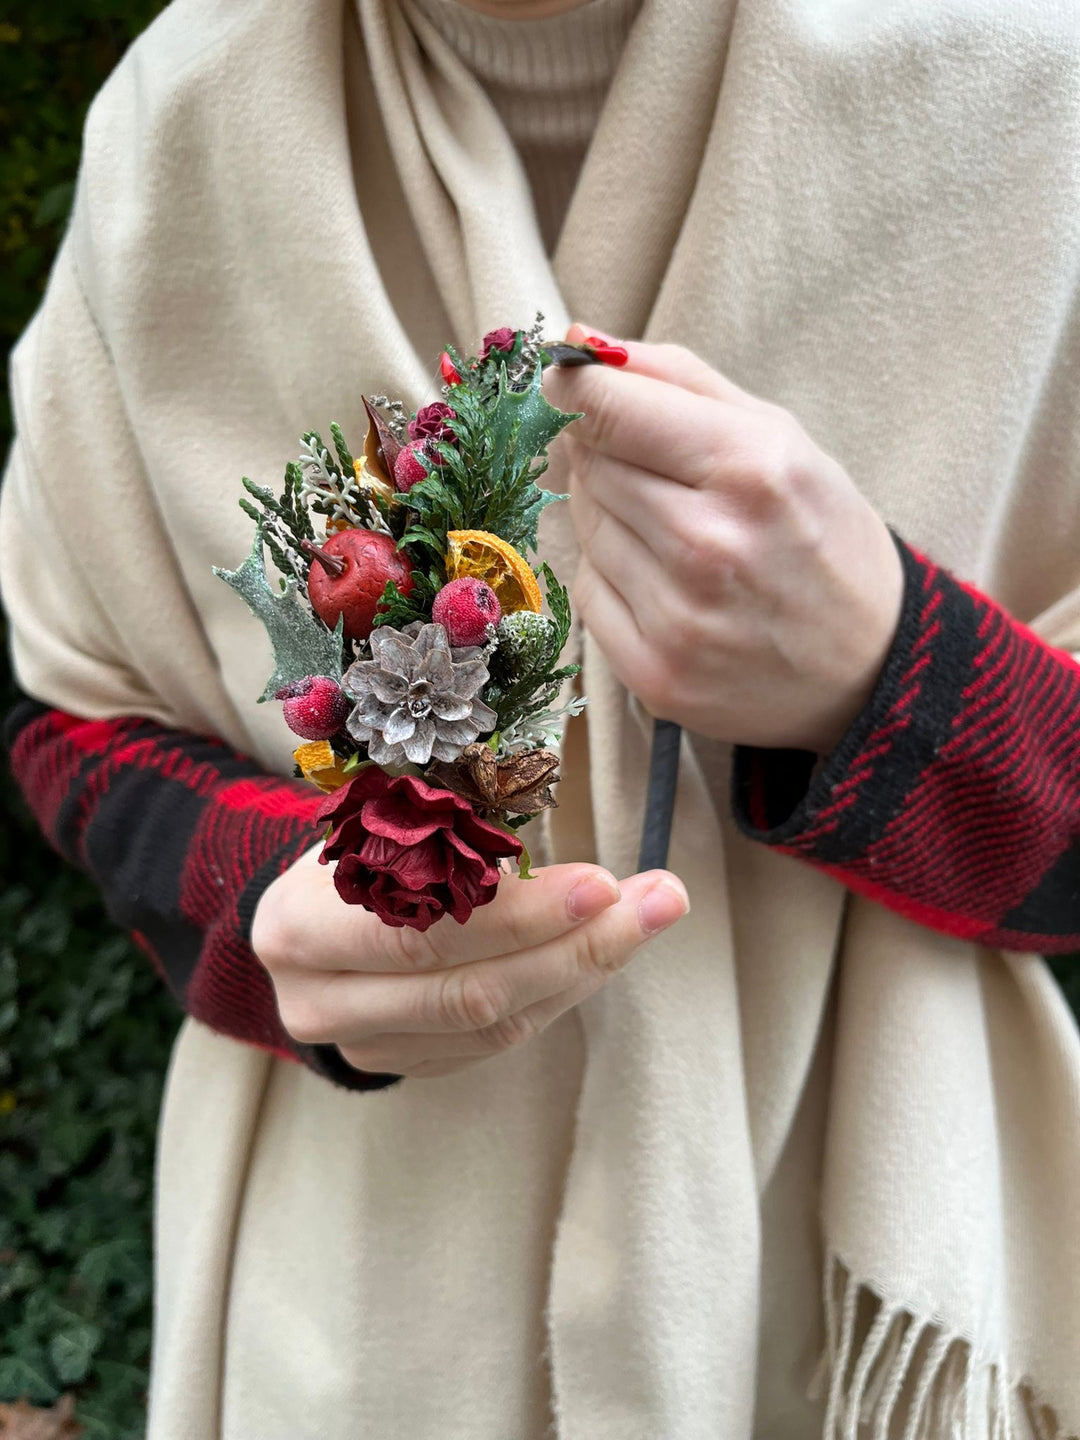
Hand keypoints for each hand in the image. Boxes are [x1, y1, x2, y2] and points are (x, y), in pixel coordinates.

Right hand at [251, 846, 688, 1078]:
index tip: (604, 881)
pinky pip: (496, 1040)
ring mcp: (361, 1044)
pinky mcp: (400, 1064)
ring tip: (650, 917)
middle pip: (469, 991)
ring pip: (493, 1023)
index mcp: (301, 926)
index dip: (521, 916)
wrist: (298, 919)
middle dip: (577, 947)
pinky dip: (558, 993)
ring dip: (584, 970)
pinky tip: (602, 951)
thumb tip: (552, 793)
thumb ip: (448, 822)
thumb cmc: (348, 847)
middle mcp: (320, 1000)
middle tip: (656, 903)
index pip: (425, 932)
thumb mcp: (376, 819)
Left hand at [543, 326, 904, 754]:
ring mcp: (678, 618)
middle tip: (658, 470)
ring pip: (585, 528)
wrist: (869, 663)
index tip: (568, 384)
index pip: (610, 409)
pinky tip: (664, 581)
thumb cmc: (821, 535)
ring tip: (674, 529)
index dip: (576, 390)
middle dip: (607, 455)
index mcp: (749, 470)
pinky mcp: (655, 673)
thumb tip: (580, 343)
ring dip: (611, 516)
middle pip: (593, 466)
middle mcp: (708, 545)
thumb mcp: (779, 435)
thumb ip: (679, 379)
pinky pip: (588, 594)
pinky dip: (613, 578)